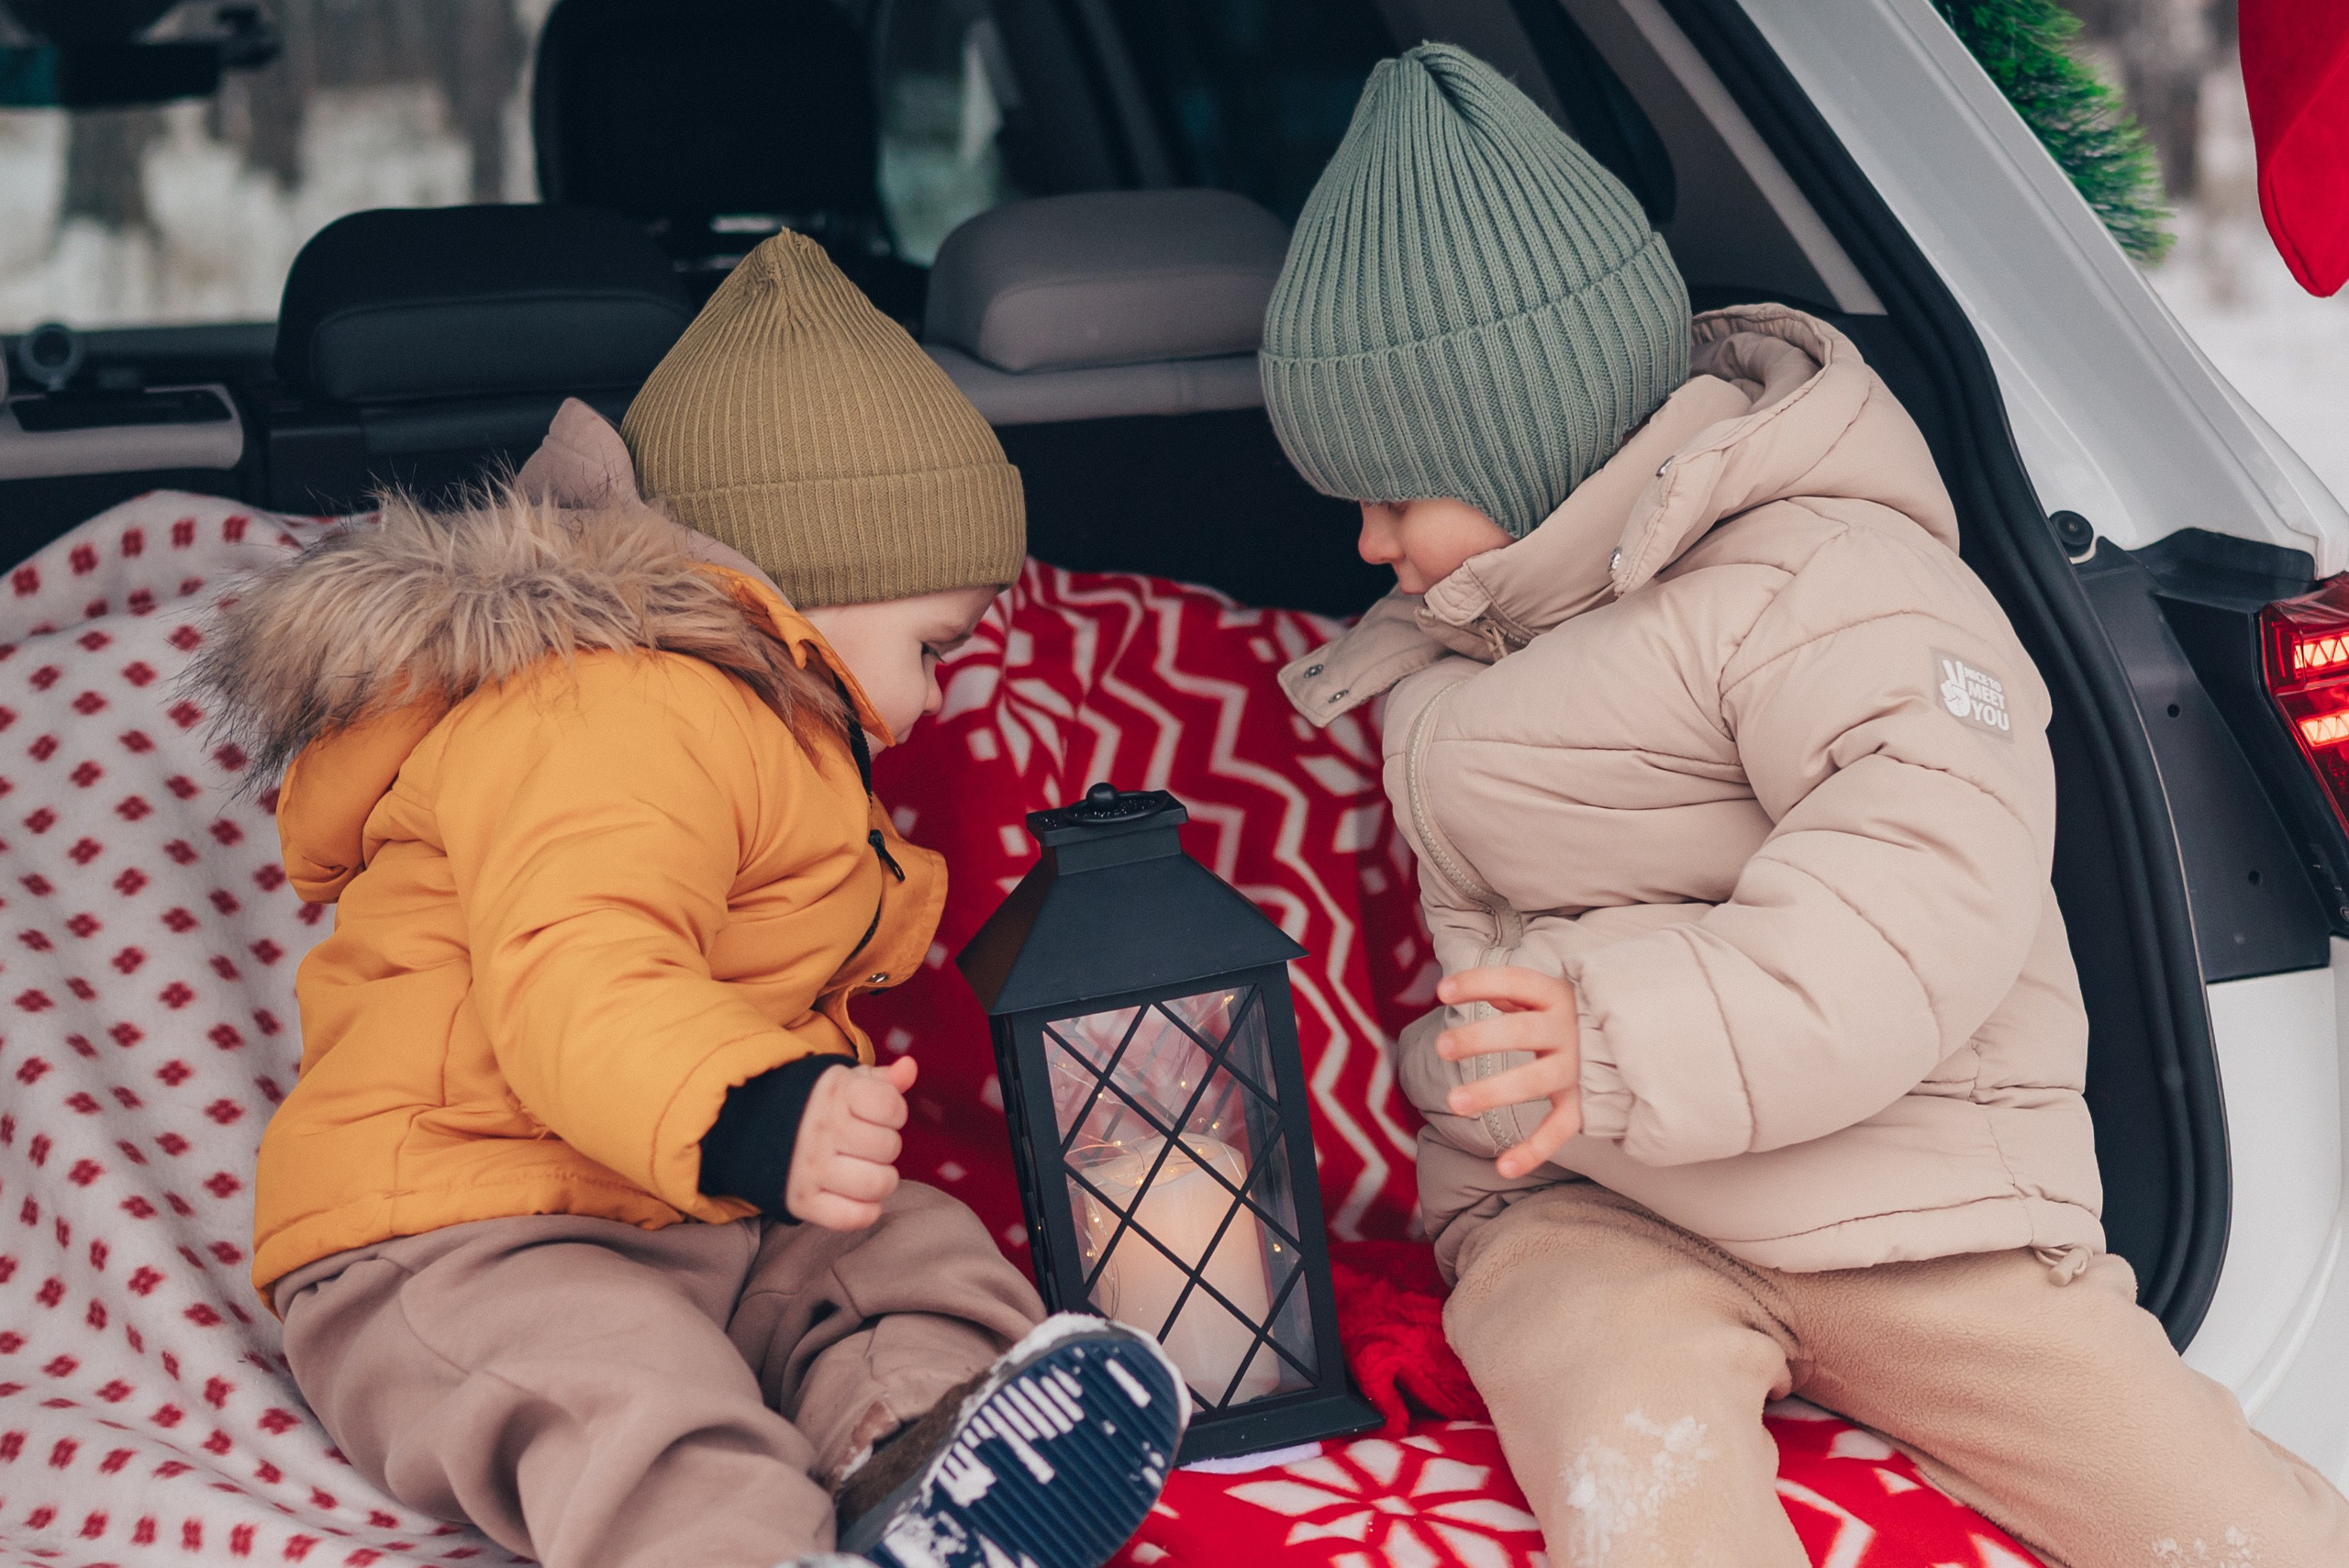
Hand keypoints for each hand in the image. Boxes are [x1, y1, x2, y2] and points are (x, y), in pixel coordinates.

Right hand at [785, 1057, 915, 1230]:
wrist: (754, 1128)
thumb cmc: (816, 1104)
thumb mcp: (846, 1083)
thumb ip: (883, 1079)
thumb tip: (909, 1067)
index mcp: (834, 1094)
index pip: (892, 1107)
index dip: (894, 1111)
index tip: (877, 1113)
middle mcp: (819, 1129)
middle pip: (889, 1148)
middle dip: (886, 1146)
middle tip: (866, 1144)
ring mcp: (808, 1168)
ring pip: (877, 1184)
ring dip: (883, 1180)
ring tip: (868, 1170)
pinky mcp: (801, 1201)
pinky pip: (853, 1218)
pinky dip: (866, 1210)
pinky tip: (859, 1195)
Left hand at [1436, 967, 1583, 1178]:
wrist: (1643, 1039)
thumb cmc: (1577, 1013)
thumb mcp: (1552, 993)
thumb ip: (1514, 993)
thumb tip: (1476, 991)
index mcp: (1557, 996)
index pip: (1515, 982)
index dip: (1479, 984)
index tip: (1443, 990)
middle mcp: (1569, 1030)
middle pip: (1519, 1032)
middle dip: (1478, 1039)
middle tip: (1442, 1047)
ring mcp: (1578, 1069)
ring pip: (1534, 1081)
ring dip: (1493, 1092)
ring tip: (1454, 1102)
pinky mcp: (1585, 1104)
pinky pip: (1558, 1129)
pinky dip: (1533, 1151)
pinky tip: (1502, 1168)